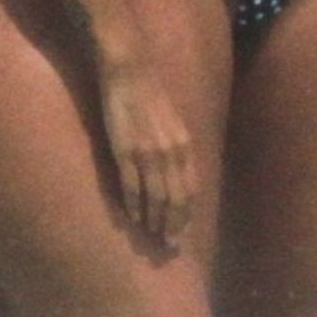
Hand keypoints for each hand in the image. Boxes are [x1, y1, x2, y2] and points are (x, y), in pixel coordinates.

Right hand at [98, 53, 195, 246]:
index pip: (190, 190)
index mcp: (184, 145)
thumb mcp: (172, 122)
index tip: (182, 232)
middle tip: (169, 245)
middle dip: (174, 225)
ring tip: (151, 236)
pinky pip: (132, 187)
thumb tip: (175, 172)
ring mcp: (149, 153)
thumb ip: (175, 147)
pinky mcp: (126, 151)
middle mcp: (171, 153)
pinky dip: (134, 206)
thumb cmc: (148, 94)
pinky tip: (133, 218)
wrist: (129, 70)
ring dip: (154, 221)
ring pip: (156, 198)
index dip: (186, 215)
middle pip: (176, 200)